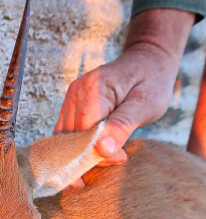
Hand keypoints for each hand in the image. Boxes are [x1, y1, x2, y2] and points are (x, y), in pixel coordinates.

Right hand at [56, 8, 194, 162]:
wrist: (148, 61)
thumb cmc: (151, 83)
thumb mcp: (146, 106)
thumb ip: (121, 127)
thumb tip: (101, 150)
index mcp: (94, 89)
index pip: (84, 133)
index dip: (98, 151)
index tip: (121, 156)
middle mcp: (76, 92)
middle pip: (72, 138)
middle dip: (93, 153)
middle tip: (120, 155)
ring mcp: (71, 98)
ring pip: (66, 139)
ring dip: (87, 151)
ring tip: (113, 148)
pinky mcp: (71, 105)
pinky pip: (67, 133)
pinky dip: (80, 145)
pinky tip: (100, 144)